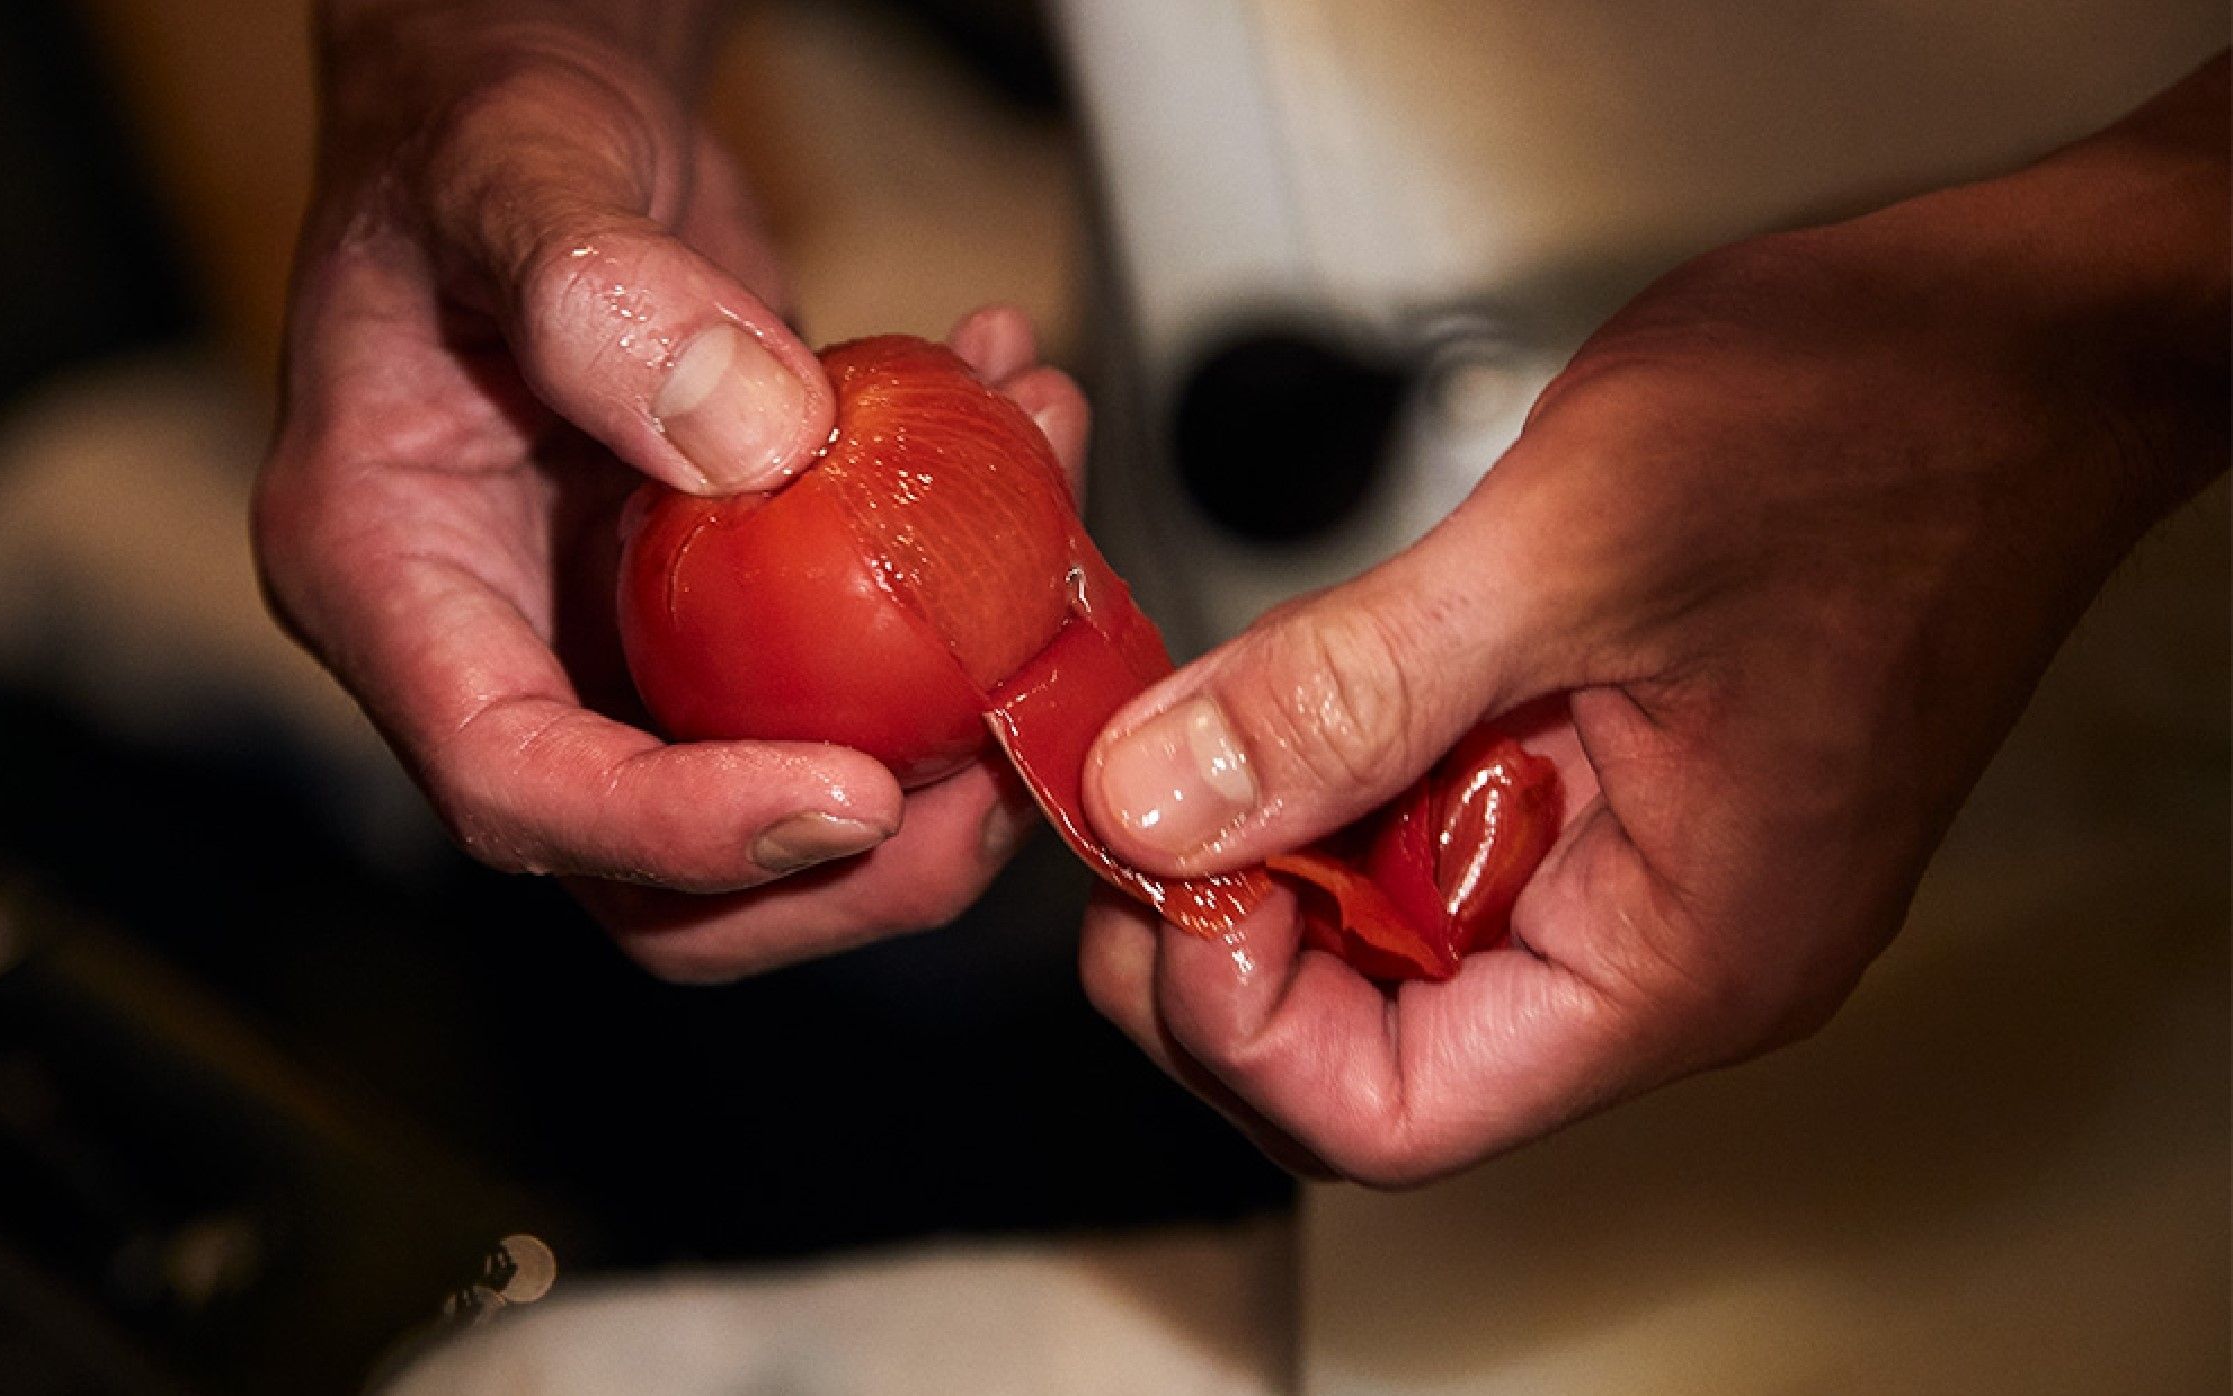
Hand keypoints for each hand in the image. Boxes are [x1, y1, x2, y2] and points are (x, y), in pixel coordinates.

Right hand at [254, 0, 1088, 979]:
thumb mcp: (511, 170)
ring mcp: (613, 638)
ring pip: (774, 792)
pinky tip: (1022, 432)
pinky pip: (844, 673)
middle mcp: (496, 643)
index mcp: (388, 581)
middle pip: (652, 877)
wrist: (535, 106)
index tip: (852, 793)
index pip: (514, 785)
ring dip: (942, 725)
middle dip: (843, 858)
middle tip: (996, 758)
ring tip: (1045, 543)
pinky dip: (957, 595)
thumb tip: (755, 442)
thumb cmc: (477, 127)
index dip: (681, 829)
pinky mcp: (718, 608)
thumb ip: (596, 296)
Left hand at [1078, 57, 2227, 1183]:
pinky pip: (1431, 836)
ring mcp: (1636, 874)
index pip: (1394, 1117)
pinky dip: (1335, 773)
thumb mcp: (1571, 550)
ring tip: (1196, 720)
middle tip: (1132, 794)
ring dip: (1267, 844)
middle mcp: (1656, 950)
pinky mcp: (1613, 792)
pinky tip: (1294, 687)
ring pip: (1382, 941)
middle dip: (1218, 938)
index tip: (1156, 874)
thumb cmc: (1881, 428)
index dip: (1236, 1027)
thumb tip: (1154, 800)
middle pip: (1366, 1048)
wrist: (2020, 339)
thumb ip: (1347, 693)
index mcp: (1679, 961)